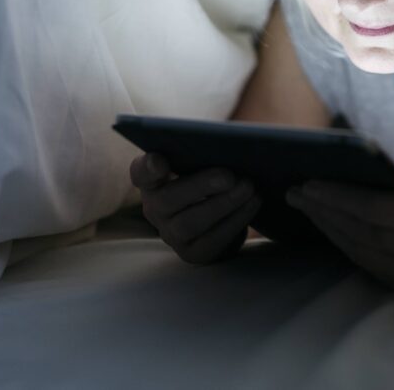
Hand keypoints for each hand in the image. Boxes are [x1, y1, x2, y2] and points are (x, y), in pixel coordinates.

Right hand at [129, 153, 261, 264]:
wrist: (222, 217)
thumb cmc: (210, 178)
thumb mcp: (202, 163)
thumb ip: (205, 151)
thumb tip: (232, 141)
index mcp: (153, 180)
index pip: (140, 172)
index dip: (147, 167)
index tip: (160, 160)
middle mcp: (155, 209)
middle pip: (167, 200)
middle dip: (200, 186)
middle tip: (229, 176)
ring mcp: (172, 234)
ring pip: (190, 223)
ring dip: (223, 204)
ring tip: (248, 187)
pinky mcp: (194, 253)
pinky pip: (212, 241)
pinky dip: (235, 220)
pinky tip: (253, 202)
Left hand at [286, 154, 393, 300]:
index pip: (375, 210)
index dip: (339, 197)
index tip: (309, 183)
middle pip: (362, 232)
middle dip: (325, 211)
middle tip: (295, 192)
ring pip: (363, 252)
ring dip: (331, 229)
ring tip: (307, 206)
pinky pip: (372, 266)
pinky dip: (348, 246)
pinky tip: (332, 227)